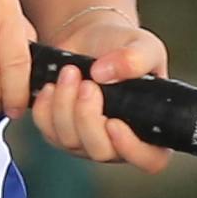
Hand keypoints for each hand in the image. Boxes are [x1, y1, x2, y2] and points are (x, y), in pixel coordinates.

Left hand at [24, 16, 173, 172]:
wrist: (91, 38)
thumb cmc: (125, 45)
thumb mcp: (143, 45)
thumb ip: (136, 58)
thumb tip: (105, 74)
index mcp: (150, 128)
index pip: (150, 160)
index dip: (131, 149)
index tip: (114, 122)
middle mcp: (119, 142)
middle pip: (101, 151)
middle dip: (88, 117)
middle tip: (87, 83)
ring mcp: (86, 141)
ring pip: (70, 141)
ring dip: (65, 106)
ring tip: (70, 72)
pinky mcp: (59, 133)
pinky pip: (47, 131)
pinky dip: (45, 107)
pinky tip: (52, 84)